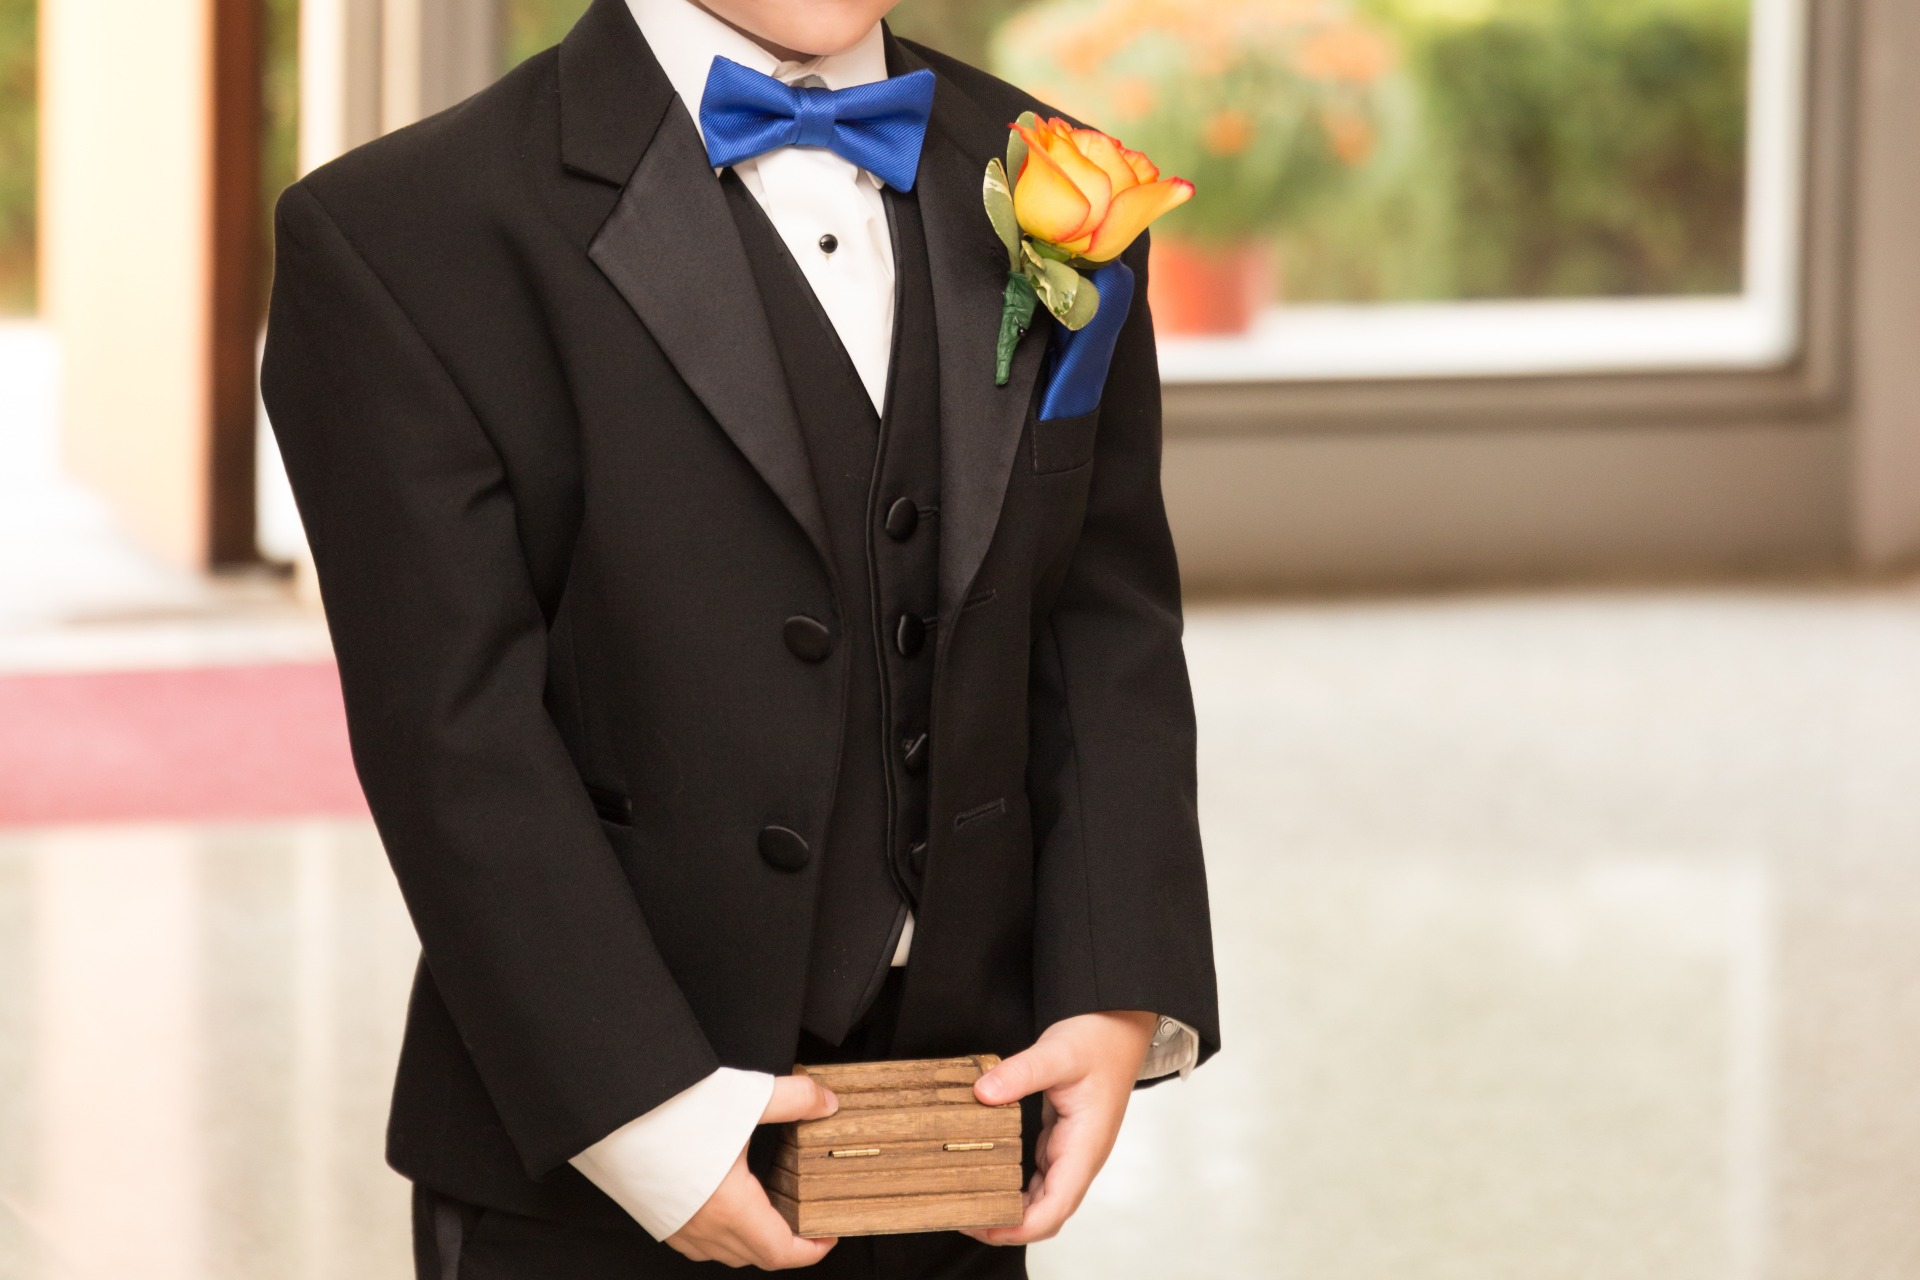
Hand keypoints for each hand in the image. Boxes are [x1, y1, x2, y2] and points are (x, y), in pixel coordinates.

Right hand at [664, 1075, 841, 1268]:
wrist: (609, 1110)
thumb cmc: (669, 1109)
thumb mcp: (745, 1097)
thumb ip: (793, 1099)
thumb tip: (826, 1102)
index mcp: (730, 1208)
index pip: (779, 1253)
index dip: (810, 1251)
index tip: (828, 1237)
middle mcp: (702, 1227)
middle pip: (754, 1255)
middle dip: (785, 1244)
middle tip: (805, 1219)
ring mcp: (675, 1226)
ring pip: (724, 1251)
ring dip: (752, 1240)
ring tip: (770, 1210)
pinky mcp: (655, 1215)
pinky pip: (696, 1241)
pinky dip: (721, 1232)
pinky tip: (726, 1203)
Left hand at [965, 1010, 1156, 1245]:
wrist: (1118, 1026)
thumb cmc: (1098, 1041)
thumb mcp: (1057, 1052)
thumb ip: (1021, 1073)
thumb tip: (983, 1094)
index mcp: (1085, 1146)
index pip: (1056, 1207)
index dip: (1020, 1227)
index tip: (984, 1225)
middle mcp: (1080, 1158)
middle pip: (1046, 1214)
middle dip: (1006, 1225)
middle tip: (960, 1216)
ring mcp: (1070, 1152)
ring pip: (1040, 1199)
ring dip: (1008, 1210)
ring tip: (966, 1204)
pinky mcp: (1059, 1142)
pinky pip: (1035, 1178)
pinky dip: (1012, 1187)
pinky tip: (986, 1180)